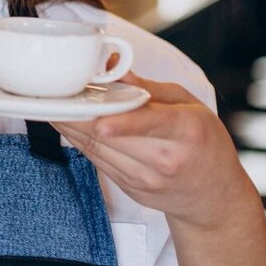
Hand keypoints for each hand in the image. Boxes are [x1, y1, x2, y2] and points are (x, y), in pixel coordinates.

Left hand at [51, 71, 257, 229]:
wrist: (215, 198)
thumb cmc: (204, 142)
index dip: (125, 124)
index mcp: (187, 130)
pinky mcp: (131, 188)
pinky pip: (97, 161)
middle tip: (53, 96)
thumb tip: (113, 67)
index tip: (101, 122)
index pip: (153, 124)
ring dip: (70, 127)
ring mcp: (146, 178)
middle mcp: (166, 158)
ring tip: (51, 107)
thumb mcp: (189, 106)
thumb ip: (150, 88)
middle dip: (78, 116)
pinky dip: (78, 141)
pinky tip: (66, 125)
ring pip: (97, 149)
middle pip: (113, 137)